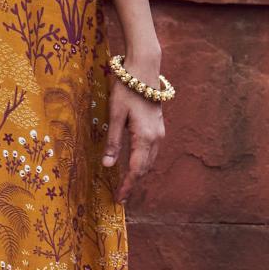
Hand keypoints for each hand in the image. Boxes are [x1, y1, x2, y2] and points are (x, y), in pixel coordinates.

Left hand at [103, 79, 167, 193]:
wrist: (144, 70)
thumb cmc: (126, 90)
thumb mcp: (115, 115)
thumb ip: (113, 141)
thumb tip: (108, 166)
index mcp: (145, 138)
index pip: (136, 170)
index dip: (127, 186)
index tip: (119, 200)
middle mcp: (156, 138)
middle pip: (145, 168)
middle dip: (133, 183)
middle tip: (120, 196)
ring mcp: (160, 132)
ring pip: (150, 161)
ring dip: (139, 173)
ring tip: (126, 184)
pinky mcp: (158, 126)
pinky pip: (152, 151)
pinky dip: (144, 162)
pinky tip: (134, 164)